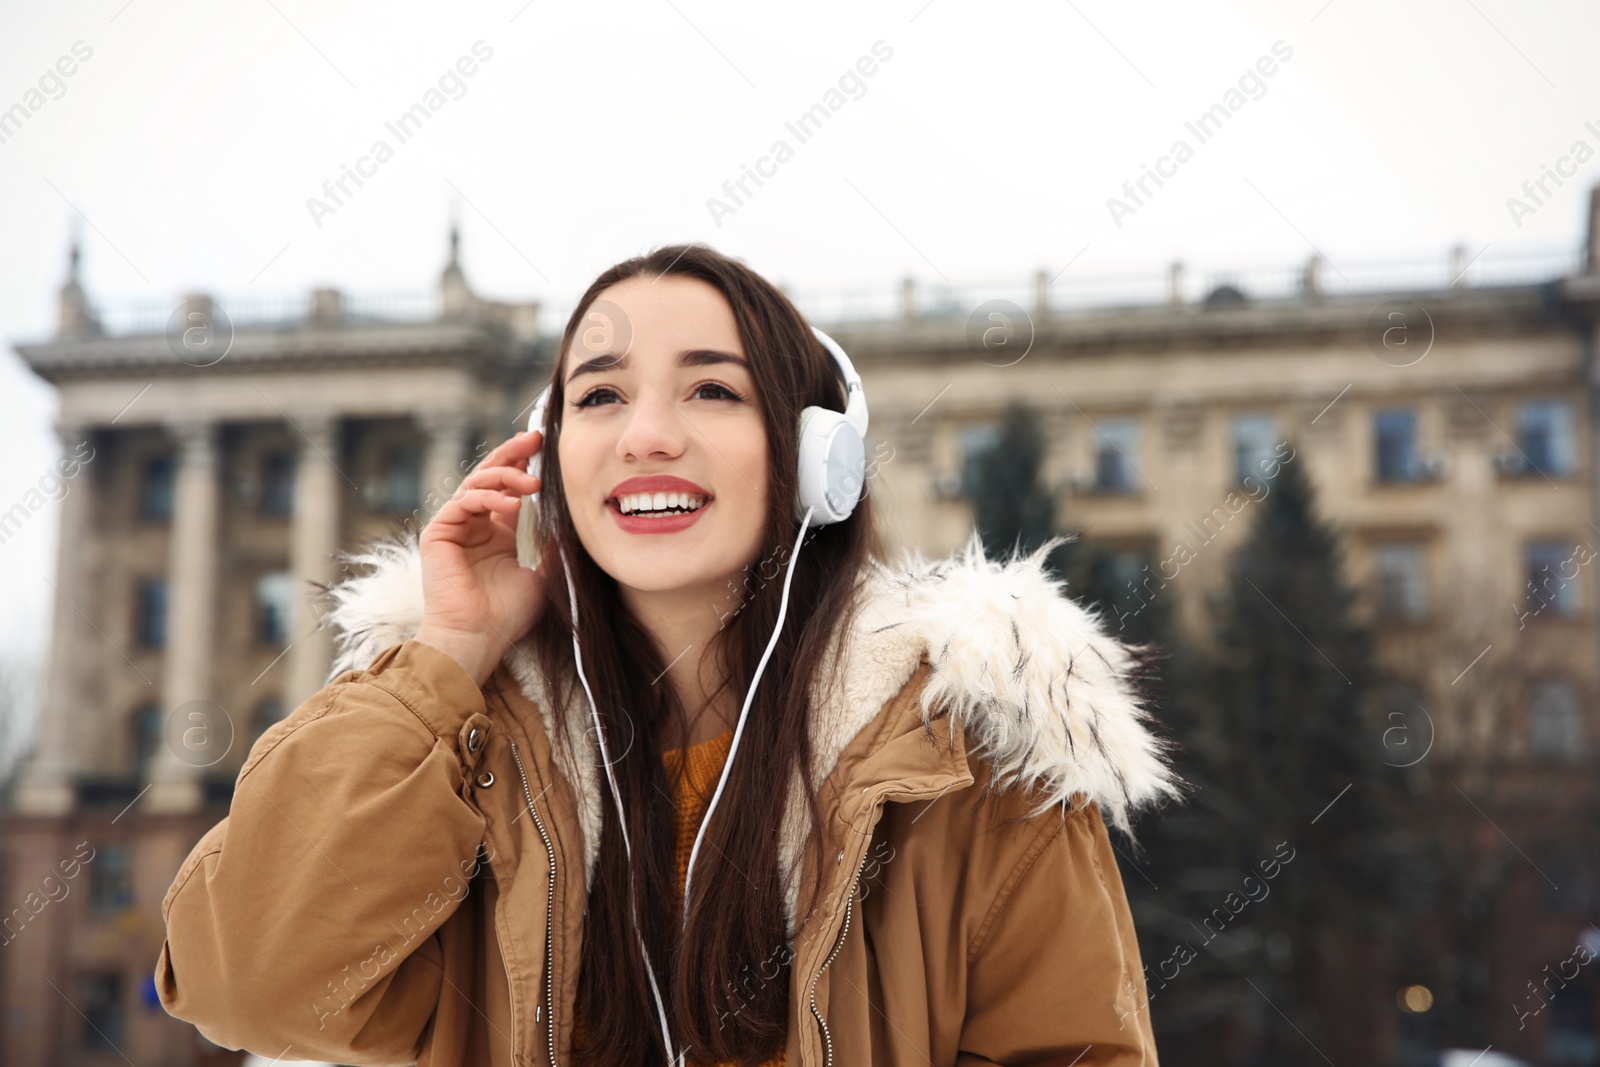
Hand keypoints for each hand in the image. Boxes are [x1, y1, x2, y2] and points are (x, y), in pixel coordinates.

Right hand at [414, 429, 550, 686]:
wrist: (478, 638)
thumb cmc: (508, 614)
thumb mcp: (543, 572)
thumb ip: (553, 544)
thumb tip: (575, 519)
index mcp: (496, 533)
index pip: (508, 488)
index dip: (524, 465)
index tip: (545, 447)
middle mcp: (474, 525)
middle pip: (489, 475)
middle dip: (512, 454)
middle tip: (535, 438)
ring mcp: (454, 527)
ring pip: (476, 483)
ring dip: (505, 476)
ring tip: (533, 484)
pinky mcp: (438, 533)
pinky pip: (462, 502)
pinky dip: (487, 498)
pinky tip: (512, 505)